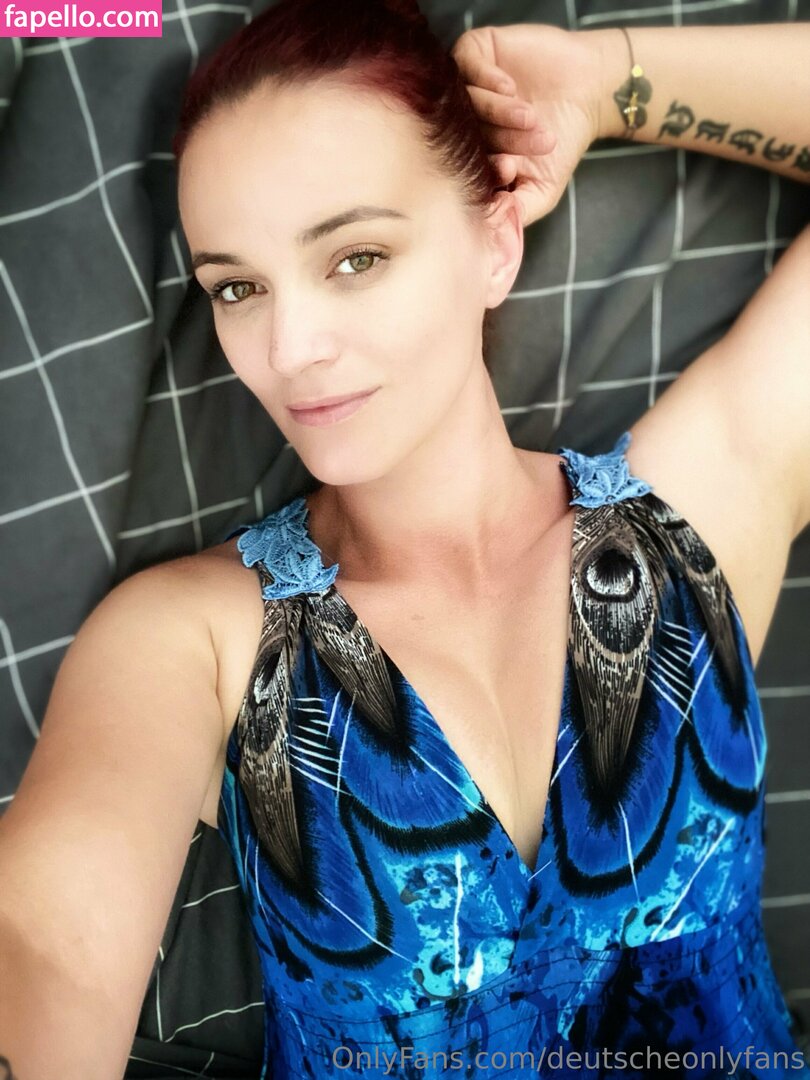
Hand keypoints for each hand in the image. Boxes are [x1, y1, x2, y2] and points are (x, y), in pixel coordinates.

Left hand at [451, 24, 611, 225]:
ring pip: (466, 101)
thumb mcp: (541, 191)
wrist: (590, 94)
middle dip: (500, 141)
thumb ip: (515, 212)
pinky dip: (489, 82)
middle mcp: (466, 122)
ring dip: (499, 113)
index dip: (482, 170)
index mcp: (472, 156)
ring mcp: (469, 87)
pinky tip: (513, 89)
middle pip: (465, 134)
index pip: (462, 166)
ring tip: (530, 118)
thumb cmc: (562, 146)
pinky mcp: (477, 53)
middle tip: (534, 145)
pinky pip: (466, 65)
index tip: (509, 169)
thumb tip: (491, 230)